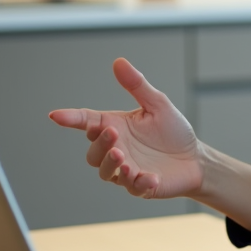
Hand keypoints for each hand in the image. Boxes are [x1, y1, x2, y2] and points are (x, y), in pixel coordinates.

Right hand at [49, 58, 201, 198]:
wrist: (195, 159)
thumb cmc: (173, 131)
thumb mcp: (157, 104)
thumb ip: (137, 86)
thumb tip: (118, 62)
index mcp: (116, 126)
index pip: (87, 122)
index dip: (70, 118)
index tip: (56, 115)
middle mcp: (117, 149)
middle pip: (93, 152)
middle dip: (99, 144)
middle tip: (113, 134)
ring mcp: (127, 170)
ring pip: (105, 172)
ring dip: (111, 164)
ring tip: (122, 156)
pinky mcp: (142, 186)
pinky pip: (133, 188)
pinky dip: (139, 183)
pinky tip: (150, 177)